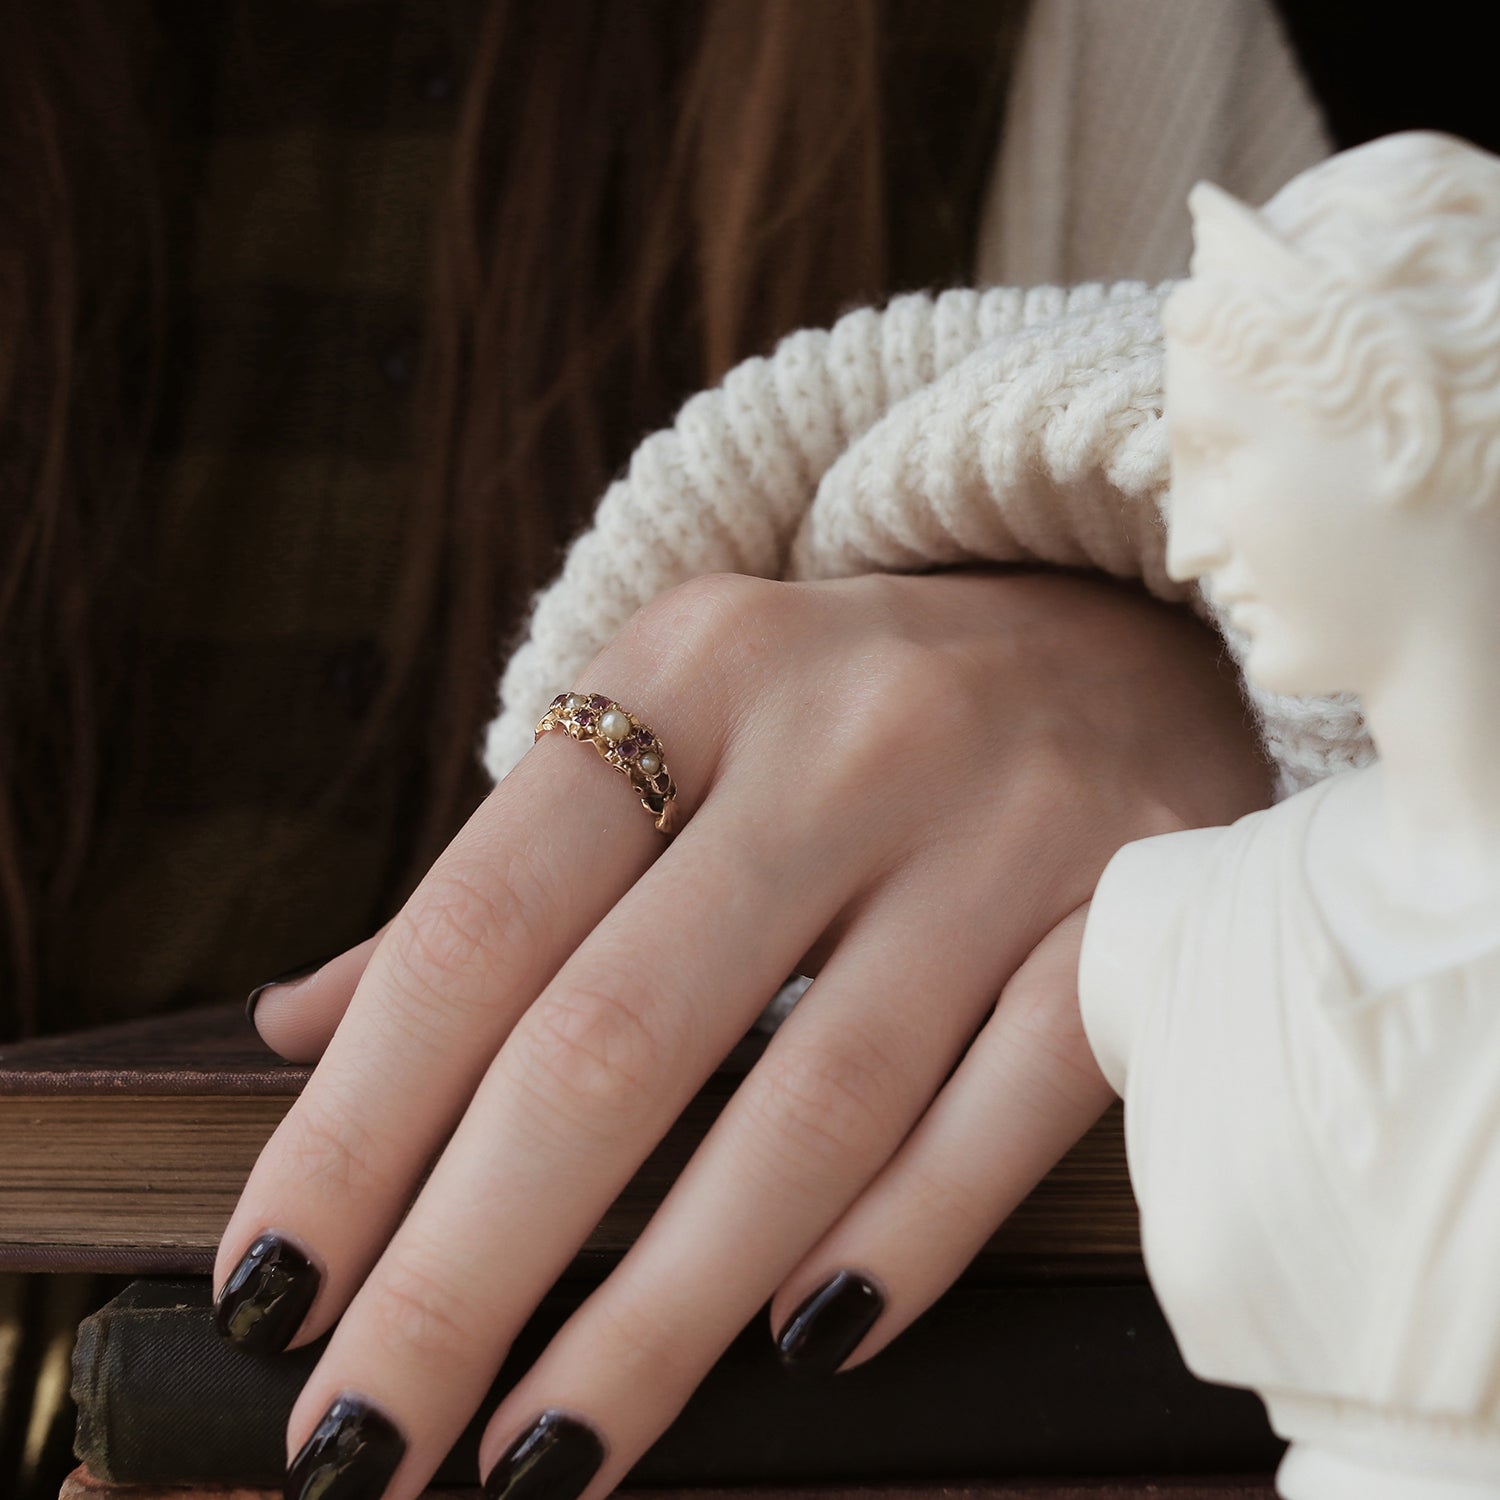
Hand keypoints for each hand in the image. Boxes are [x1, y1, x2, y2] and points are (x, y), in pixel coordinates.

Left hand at [217, 566, 1272, 1499]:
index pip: (480, 920)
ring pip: (810, 1104)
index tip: (270, 1294)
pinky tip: (797, 1349)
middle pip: (616, 1038)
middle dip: (465, 1268)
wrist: (1125, 620)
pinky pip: (1010, 1098)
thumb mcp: (671, 723)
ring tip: (537, 1457)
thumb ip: (503, 875)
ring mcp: (1004, 823)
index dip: (359, 1123)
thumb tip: (299, 1025)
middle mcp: (841, 737)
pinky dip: (902, 1234)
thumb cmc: (855, 705)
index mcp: (689, 666)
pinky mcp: (1140, 904)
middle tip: (359, 1443)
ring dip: (655, 1314)